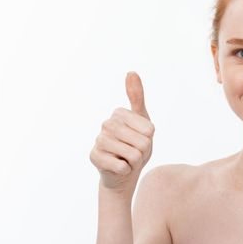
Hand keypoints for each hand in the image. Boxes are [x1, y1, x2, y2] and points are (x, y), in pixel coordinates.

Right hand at [89, 71, 154, 196]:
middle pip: (142, 142)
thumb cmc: (136, 145)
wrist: (124, 172)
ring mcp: (98, 140)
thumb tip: (131, 71)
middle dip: (143, 152)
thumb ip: (137, 97)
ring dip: (134, 162)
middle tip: (134, 153)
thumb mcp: (143, 121)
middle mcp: (106, 124)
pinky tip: (118, 167)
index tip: (140, 139)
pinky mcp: (93, 156)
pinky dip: (125, 170)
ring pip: (133, 155)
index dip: (149, 139)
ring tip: (126, 159)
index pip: (148, 129)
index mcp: (119, 113)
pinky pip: (122, 166)